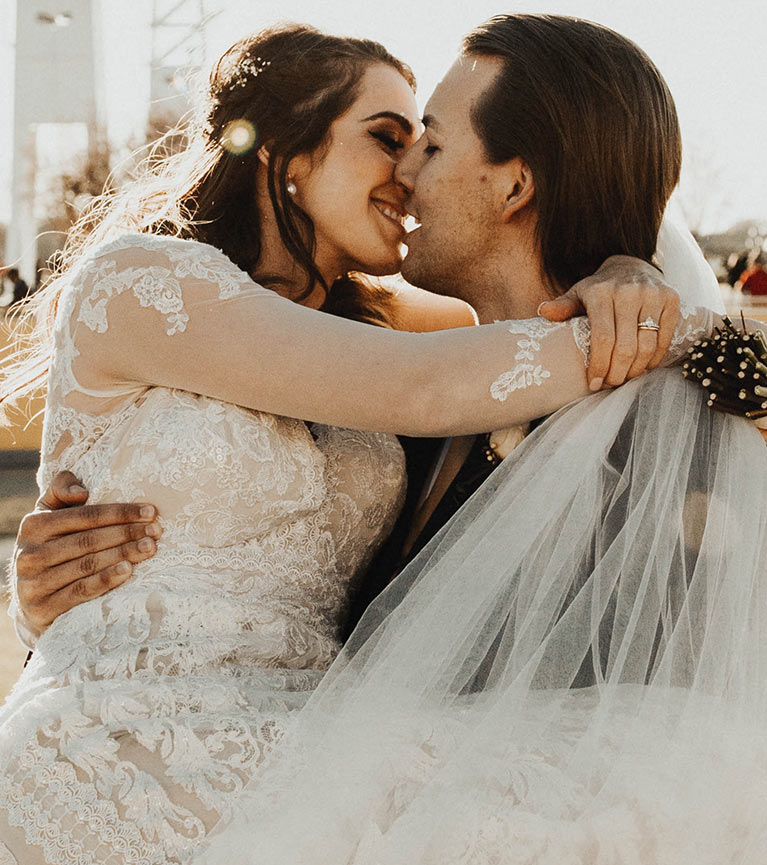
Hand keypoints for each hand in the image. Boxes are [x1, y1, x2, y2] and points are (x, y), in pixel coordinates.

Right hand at [14, 470, 160, 635]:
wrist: (33, 596)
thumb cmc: (53, 545)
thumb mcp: (50, 514)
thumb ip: (61, 491)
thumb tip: (80, 492)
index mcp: (34, 526)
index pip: (85, 516)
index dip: (120, 513)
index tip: (151, 511)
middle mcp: (30, 554)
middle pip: (89, 541)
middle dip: (127, 533)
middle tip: (156, 531)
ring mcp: (34, 583)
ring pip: (87, 565)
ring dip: (123, 554)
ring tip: (150, 548)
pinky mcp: (43, 608)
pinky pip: (80, 591)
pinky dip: (106, 580)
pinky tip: (128, 570)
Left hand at [539, 255, 680, 390]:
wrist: (631, 265)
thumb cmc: (599, 288)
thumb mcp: (578, 294)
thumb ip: (563, 306)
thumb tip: (542, 311)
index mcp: (601, 293)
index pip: (602, 339)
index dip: (599, 366)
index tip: (594, 383)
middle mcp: (629, 292)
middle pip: (625, 348)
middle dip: (617, 373)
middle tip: (611, 383)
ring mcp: (653, 295)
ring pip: (646, 346)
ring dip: (636, 370)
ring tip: (625, 377)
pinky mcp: (671, 299)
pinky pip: (664, 339)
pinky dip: (653, 359)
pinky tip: (643, 366)